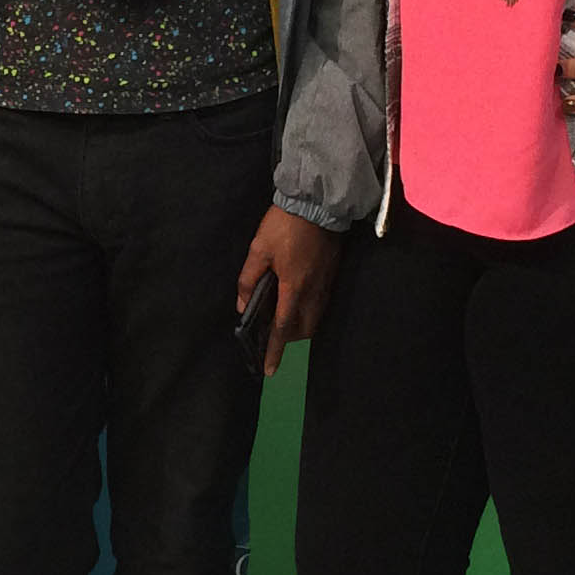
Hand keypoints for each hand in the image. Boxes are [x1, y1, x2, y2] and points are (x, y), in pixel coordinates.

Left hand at [237, 206, 339, 375]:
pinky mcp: (331, 275)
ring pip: (314, 319)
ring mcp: (325, 284)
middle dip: (288, 340)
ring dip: (299, 327)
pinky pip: (320, 305)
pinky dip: (308, 313)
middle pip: (303, 330)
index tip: (269, 370)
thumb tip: (243, 304)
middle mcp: (313, 291)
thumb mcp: (258, 250)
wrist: (318, 203)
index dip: (275, 351)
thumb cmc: (285, 225)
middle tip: (271, 338)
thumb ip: (249, 279)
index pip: (282, 329)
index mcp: (294, 288)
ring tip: (281, 322)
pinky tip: (296, 303)